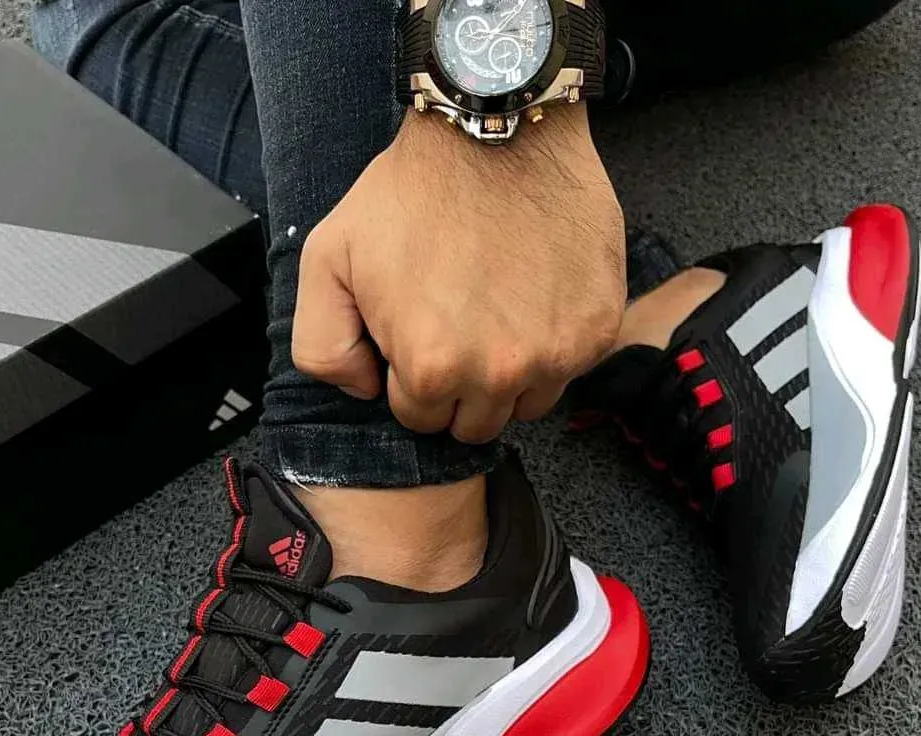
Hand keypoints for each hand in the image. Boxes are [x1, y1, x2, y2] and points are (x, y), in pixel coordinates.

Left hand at [292, 105, 626, 443]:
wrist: (495, 128)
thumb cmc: (410, 192)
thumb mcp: (327, 260)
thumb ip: (323, 347)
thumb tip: (367, 390)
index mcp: (432, 368)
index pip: (421, 419)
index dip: (414, 378)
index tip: (418, 335)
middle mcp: (500, 374)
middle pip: (476, 423)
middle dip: (459, 388)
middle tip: (457, 326)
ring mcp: (557, 354)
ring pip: (526, 405)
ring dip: (509, 377)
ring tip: (495, 314)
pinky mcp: (597, 329)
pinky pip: (570, 370)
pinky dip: (551, 345)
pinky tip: (532, 298)